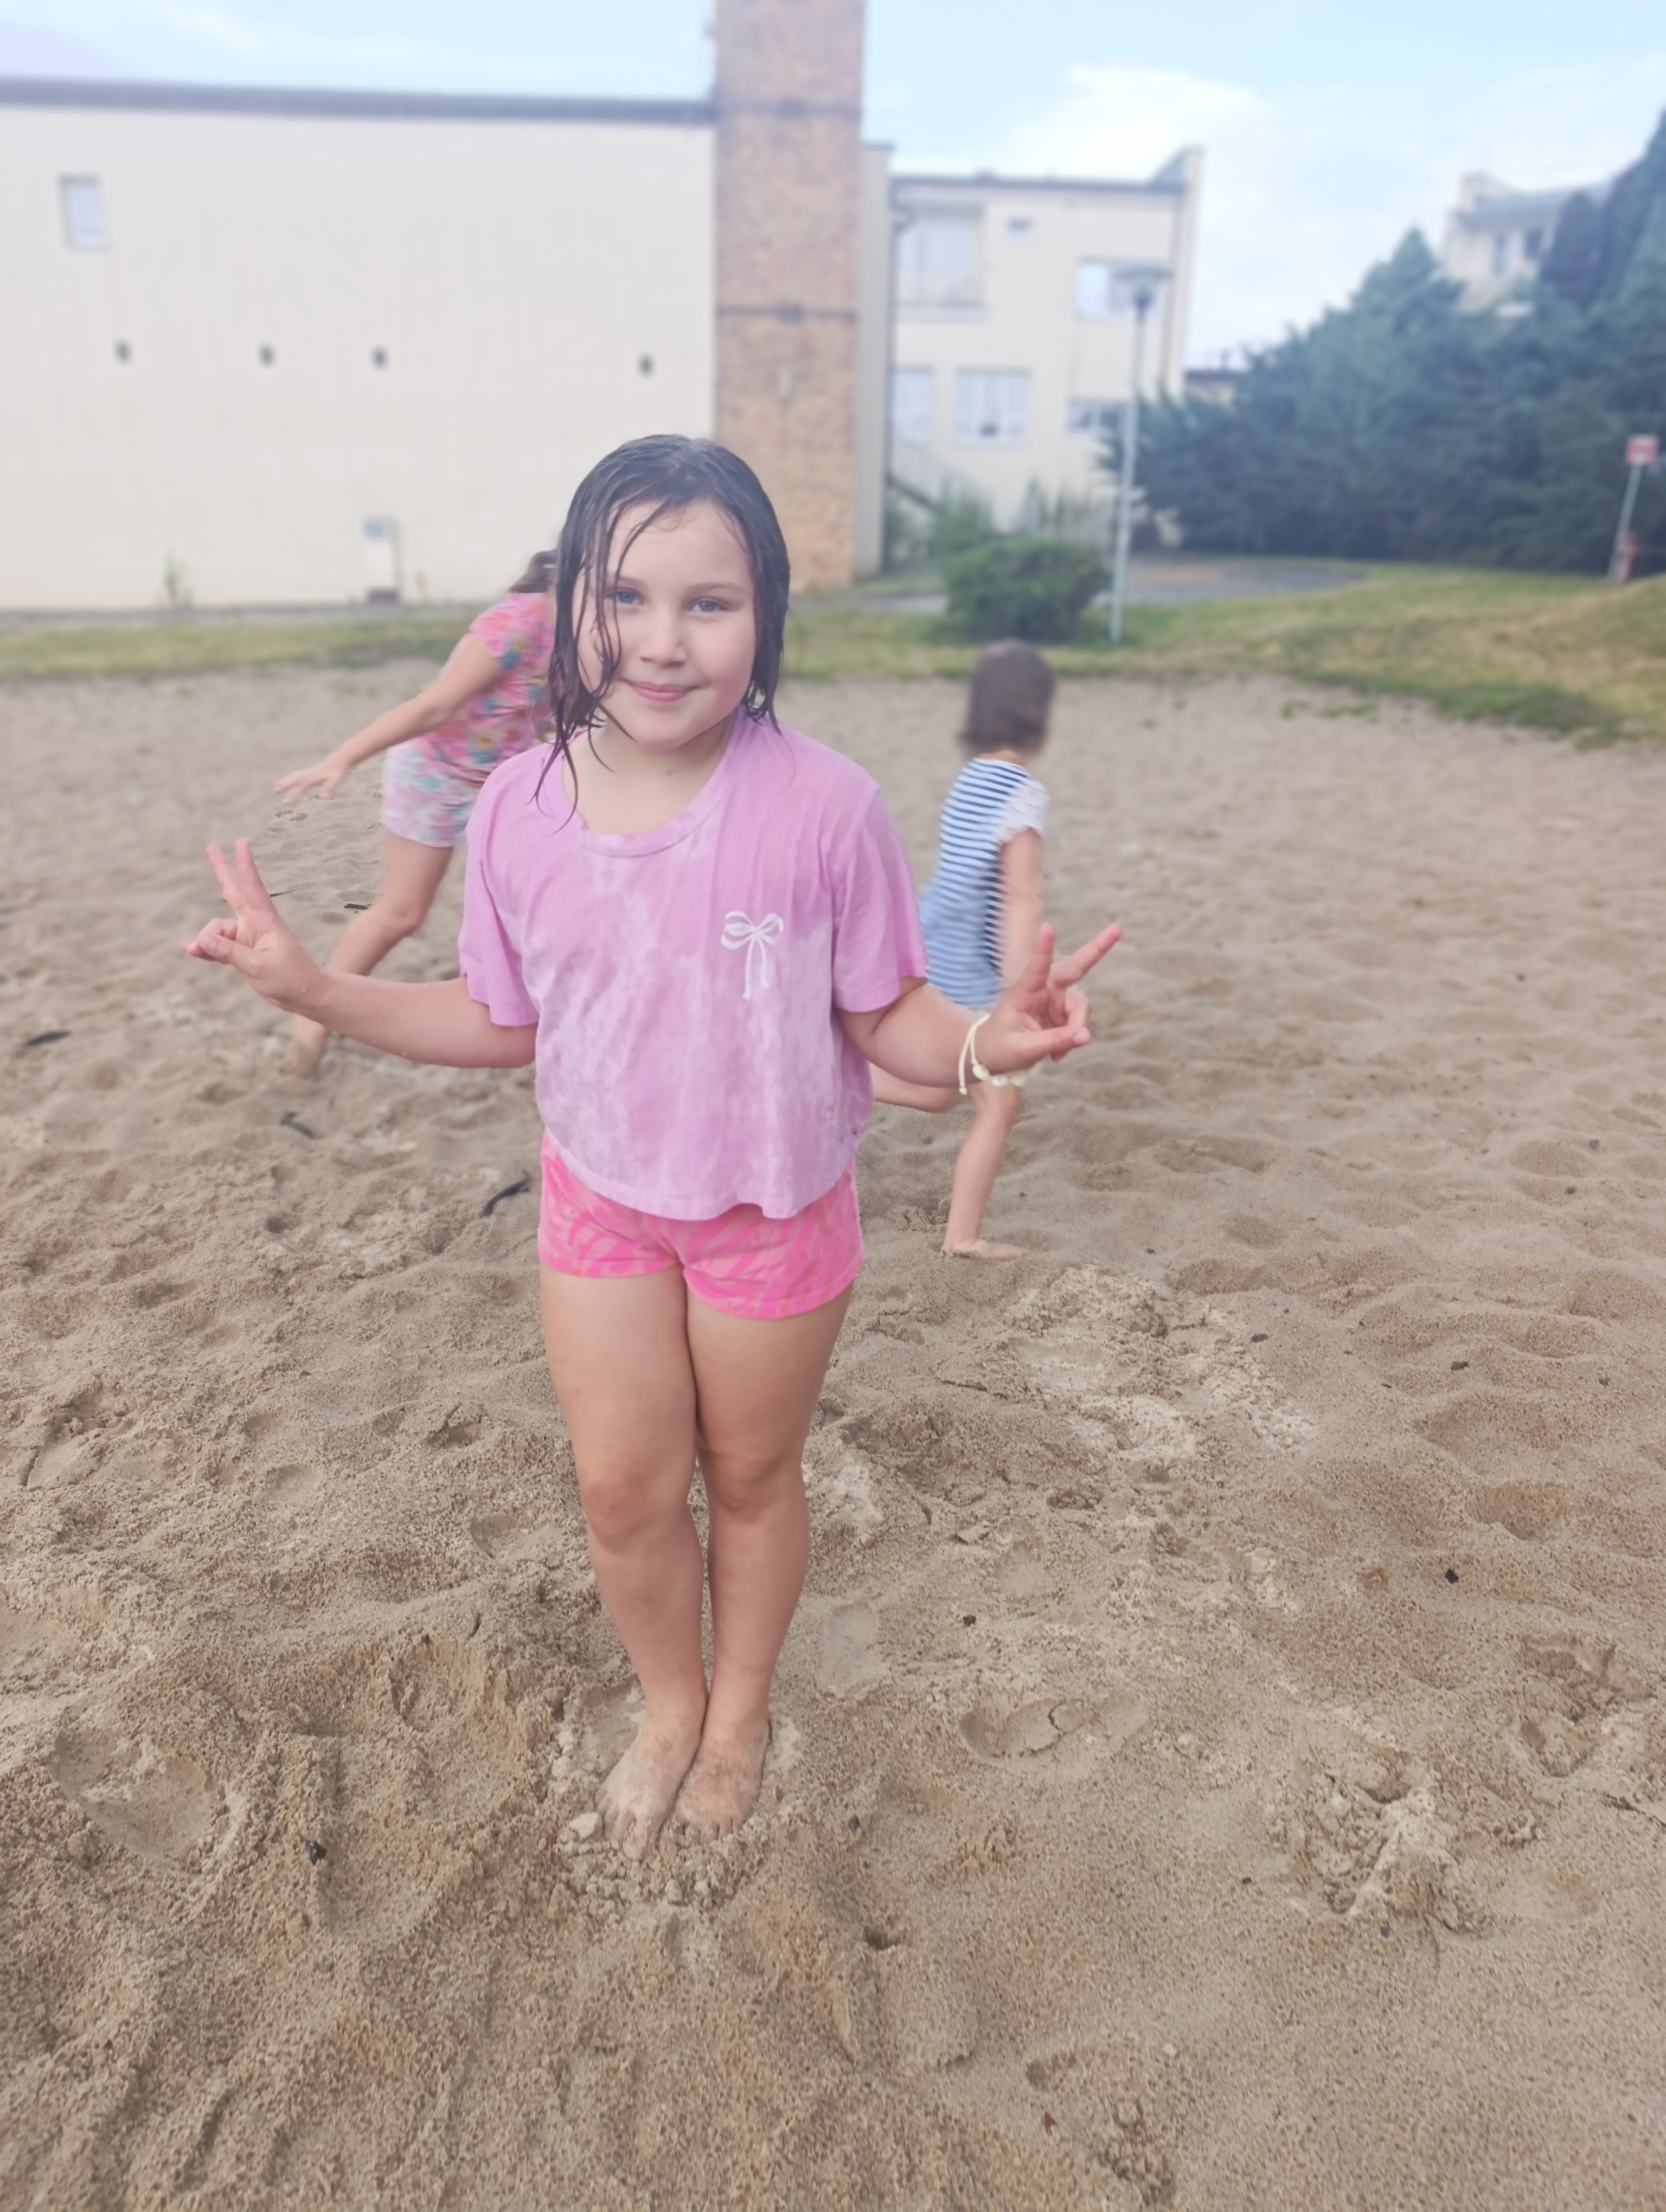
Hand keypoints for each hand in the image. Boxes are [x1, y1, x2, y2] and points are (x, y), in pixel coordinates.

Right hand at [183, 839, 325, 1013]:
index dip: (244, 865)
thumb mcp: (258, 966)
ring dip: (204, 940)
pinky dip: (206, 949)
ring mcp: (247, 938)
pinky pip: (218, 946)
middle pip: (232, 892)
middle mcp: (254, 924)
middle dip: (221, 870)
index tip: (241, 842)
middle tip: (211, 846)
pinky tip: (191, 951)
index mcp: (264, 921)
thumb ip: (229, 952)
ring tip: (194, 952)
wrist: (305, 996)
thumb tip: (200, 940)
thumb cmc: (291, 978)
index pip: (251, 887)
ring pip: (216, 931)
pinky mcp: (243, 952)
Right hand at [274, 754, 349, 799]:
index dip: (294, 793)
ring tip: (276, 787)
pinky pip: (298, 775)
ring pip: (295, 776)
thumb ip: (329, 788)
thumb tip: (324, 798)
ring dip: (285, 781)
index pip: (302, 786)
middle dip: (285, 784)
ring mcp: (310, 772)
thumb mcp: (336, 780)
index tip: (286, 801)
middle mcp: (310, 774)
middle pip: (294, 778)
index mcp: (314, 777)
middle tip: (275, 791)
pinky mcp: (311, 772)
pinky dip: (292, 778)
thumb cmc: (339, 770)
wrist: (341, 758)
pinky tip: (289, 782)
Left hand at [975, 922, 1120, 1075]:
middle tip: (1116, 929)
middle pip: (1075, 967)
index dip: (1044, 948)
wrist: (994, 1055)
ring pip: (1081, 1008)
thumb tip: (1086, 1036)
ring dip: (1076, 1029)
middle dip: (1097, 949)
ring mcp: (1056, 1000)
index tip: (1047, 927)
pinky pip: (1079, 1025)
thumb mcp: (1024, 1049)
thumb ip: (1054, 1041)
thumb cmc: (1000, 1046)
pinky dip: (1073, 1039)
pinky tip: (1057, 1054)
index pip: (1036, 967)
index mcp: (1025, 991)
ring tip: (1057, 1053)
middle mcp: (1044, 989)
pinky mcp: (1063, 1013)